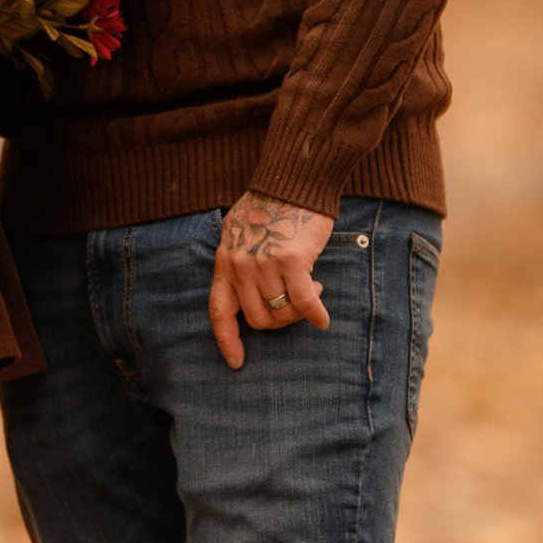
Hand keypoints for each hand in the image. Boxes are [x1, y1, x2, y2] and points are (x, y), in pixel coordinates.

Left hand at [208, 193, 334, 369]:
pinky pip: (304, 302)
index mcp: (225, 262)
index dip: (227, 341)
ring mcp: (264, 264)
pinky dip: (316, 315)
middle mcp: (240, 266)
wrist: (294, 180)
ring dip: (298, 311)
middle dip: (280, 319)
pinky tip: (323, 319)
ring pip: (281, 313)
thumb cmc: (270, 206)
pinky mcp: (291, 261)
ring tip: (311, 289)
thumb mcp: (238, 232)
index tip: (236, 362)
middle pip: (258, 319)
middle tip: (295, 304)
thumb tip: (245, 291)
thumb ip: (236, 261)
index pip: (219, 312)